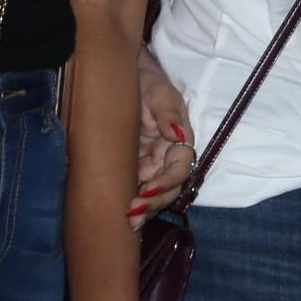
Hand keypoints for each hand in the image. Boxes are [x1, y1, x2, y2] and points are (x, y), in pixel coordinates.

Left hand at [128, 48, 194, 225]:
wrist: (120, 78)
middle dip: (154, 203)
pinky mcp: (131, 167)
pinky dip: (131, 202)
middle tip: (132, 214)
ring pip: (154, 193)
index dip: (168, 182)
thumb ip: (167, 112)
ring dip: (144, 209)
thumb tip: (176, 135)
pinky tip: (119, 215)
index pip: (181, 166)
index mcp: (178, 139)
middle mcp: (166, 155)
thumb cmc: (144, 82)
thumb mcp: (158, 92)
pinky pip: (135, 188)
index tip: (148, 190)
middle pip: (170, 187)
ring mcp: (149, 163)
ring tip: (126, 222)